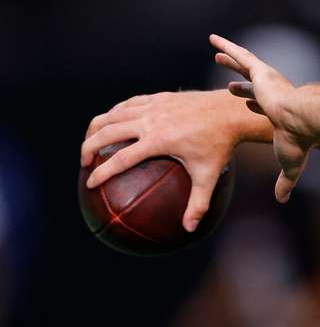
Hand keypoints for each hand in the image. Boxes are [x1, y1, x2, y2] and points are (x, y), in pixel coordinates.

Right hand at [80, 90, 241, 231]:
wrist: (230, 111)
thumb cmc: (220, 144)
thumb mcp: (209, 175)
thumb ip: (198, 203)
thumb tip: (190, 229)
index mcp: (159, 139)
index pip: (121, 158)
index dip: (102, 171)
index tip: (88, 183)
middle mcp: (152, 119)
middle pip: (108, 131)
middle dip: (89, 146)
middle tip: (83, 162)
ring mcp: (155, 105)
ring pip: (114, 113)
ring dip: (97, 127)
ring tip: (90, 142)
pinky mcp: (160, 97)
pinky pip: (129, 103)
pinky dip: (115, 113)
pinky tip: (113, 123)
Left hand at [210, 33, 312, 202]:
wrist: (305, 120)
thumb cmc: (299, 142)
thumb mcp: (288, 162)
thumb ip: (284, 180)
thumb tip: (282, 200)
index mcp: (276, 109)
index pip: (259, 104)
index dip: (249, 101)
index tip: (241, 101)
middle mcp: (271, 91)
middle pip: (250, 84)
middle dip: (239, 81)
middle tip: (228, 82)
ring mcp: (266, 79)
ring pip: (244, 65)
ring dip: (231, 58)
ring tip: (217, 52)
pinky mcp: (261, 71)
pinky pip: (240, 55)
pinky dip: (227, 46)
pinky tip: (214, 40)